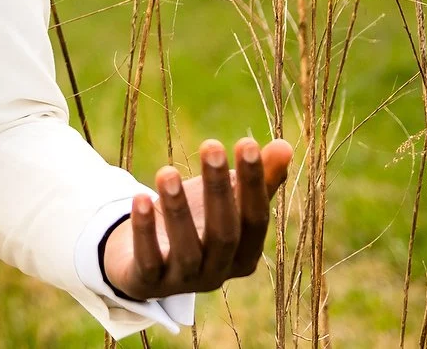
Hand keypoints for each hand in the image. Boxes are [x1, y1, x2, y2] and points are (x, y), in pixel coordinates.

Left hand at [100, 136, 292, 300]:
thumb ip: (257, 180)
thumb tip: (285, 145)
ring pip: (187, 250)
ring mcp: (184, 281)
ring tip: (167, 171)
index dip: (253, 183)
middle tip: (211, 146)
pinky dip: (145, 230)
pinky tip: (140, 197)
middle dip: (218, 190)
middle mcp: (219, 273)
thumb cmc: (197, 224)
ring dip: (178, 210)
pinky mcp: (149, 282)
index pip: (256, 220)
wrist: (146, 262)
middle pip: (224, 234)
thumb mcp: (226, 202)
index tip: (247, 143)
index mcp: (245, 255)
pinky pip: (149, 261)